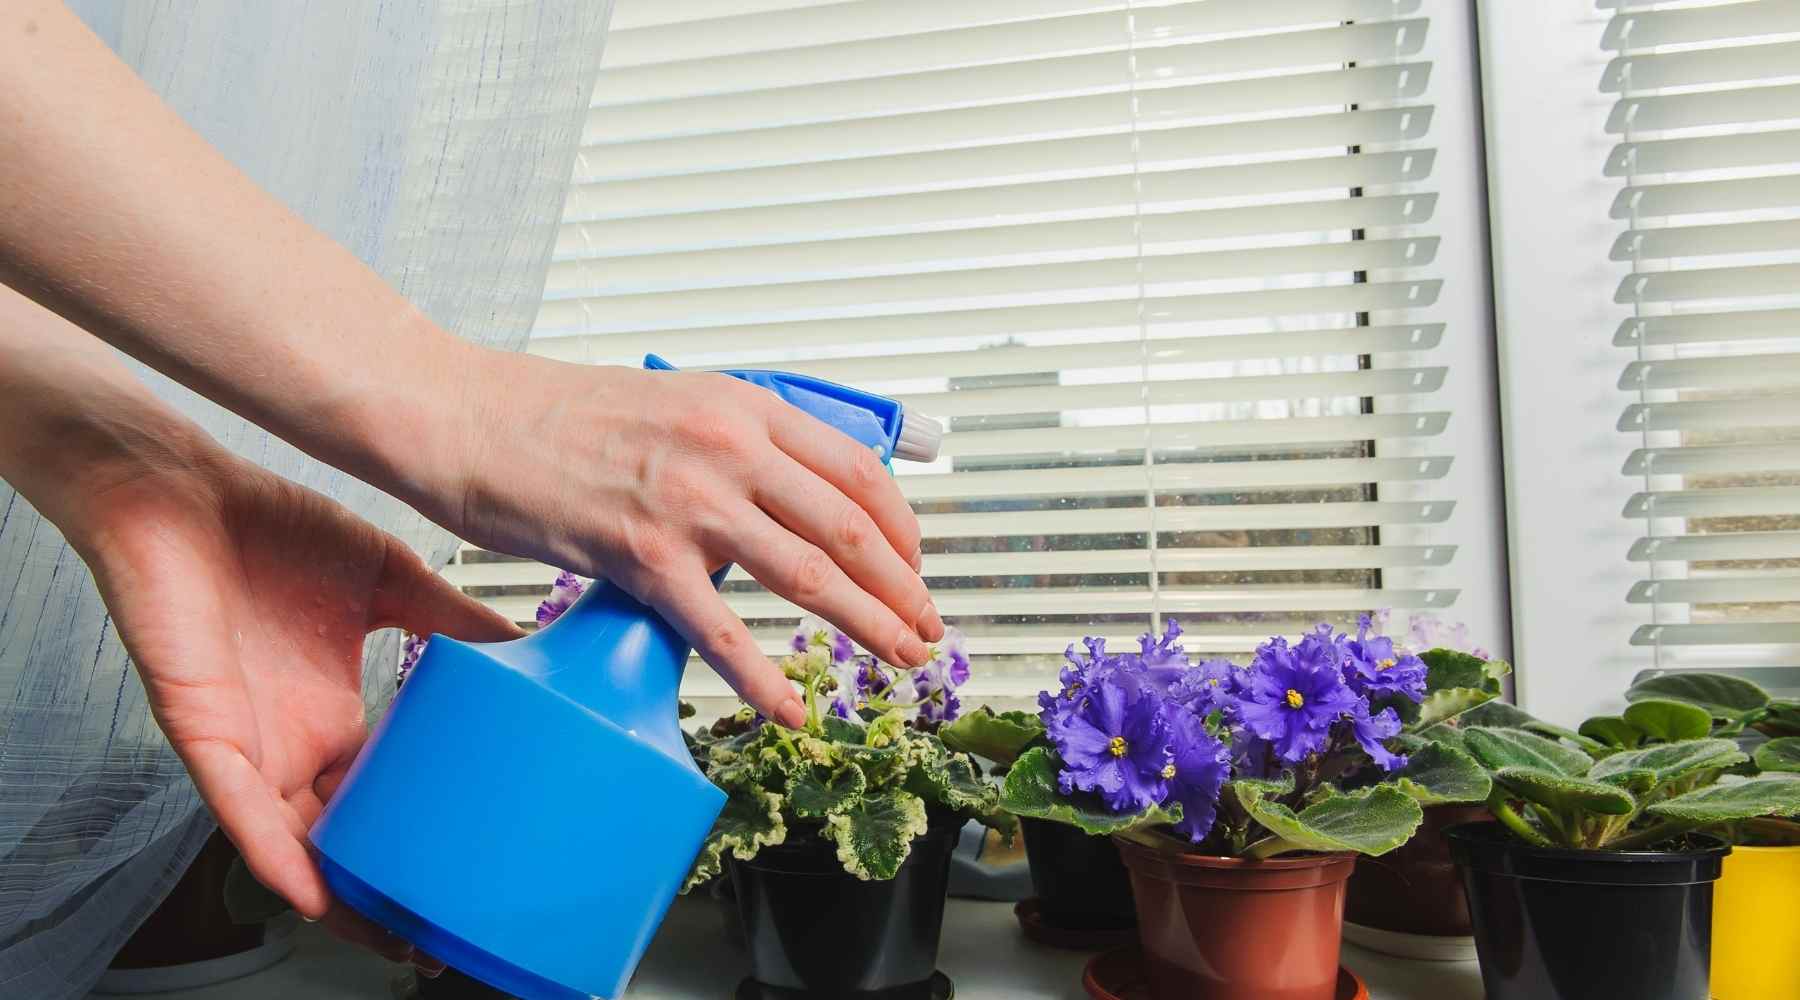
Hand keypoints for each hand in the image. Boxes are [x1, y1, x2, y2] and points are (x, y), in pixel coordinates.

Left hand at [74, 437, 520, 968]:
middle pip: (341, 839)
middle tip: (437, 927)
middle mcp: (292, 741)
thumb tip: (527, 634)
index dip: (418, 835)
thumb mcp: (389, 577)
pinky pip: (239, 812)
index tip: (470, 864)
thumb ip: (454, 614)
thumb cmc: (267, 527)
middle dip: (383, 890)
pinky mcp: (205, 733)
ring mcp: (250, 743)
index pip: (380, 794)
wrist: (185, 491)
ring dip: (339, 894)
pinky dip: (277, 856)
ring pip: (292, 847)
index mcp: (333, 712)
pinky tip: (315, 889)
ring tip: (390, 934)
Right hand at [441, 351, 941, 727]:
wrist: (464, 415)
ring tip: (897, 661)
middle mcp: (729, 446)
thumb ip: (736, 442)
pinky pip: (720, 631)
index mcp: (744, 405)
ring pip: (807, 578)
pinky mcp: (639, 553)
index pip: (858, 470)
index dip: (901, 529)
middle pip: (851, 530)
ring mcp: (688, 501)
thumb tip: (788, 497)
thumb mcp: (675, 402)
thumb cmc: (557, 415)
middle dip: (903, 589)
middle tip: (928, 631)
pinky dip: (764, 678)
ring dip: (865, 628)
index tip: (915, 568)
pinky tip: (791, 709)